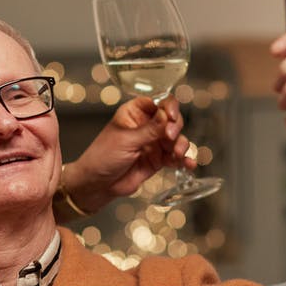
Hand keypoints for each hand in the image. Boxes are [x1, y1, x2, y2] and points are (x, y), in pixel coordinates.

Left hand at [62, 97, 194, 213]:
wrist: (97, 184)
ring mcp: (153, 142)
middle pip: (172, 119)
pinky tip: (188, 164)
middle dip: (175, 127)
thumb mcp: (126, 140)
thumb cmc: (102, 157)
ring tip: (177, 154)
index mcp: (134, 112)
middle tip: (170, 137)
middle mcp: (146, 125)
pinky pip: (176, 157)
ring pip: (177, 138)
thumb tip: (167, 117)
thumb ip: (150, 130)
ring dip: (181, 145)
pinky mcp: (158, 160)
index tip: (171, 117)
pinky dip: (184, 160)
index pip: (158, 101)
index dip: (168, 107)